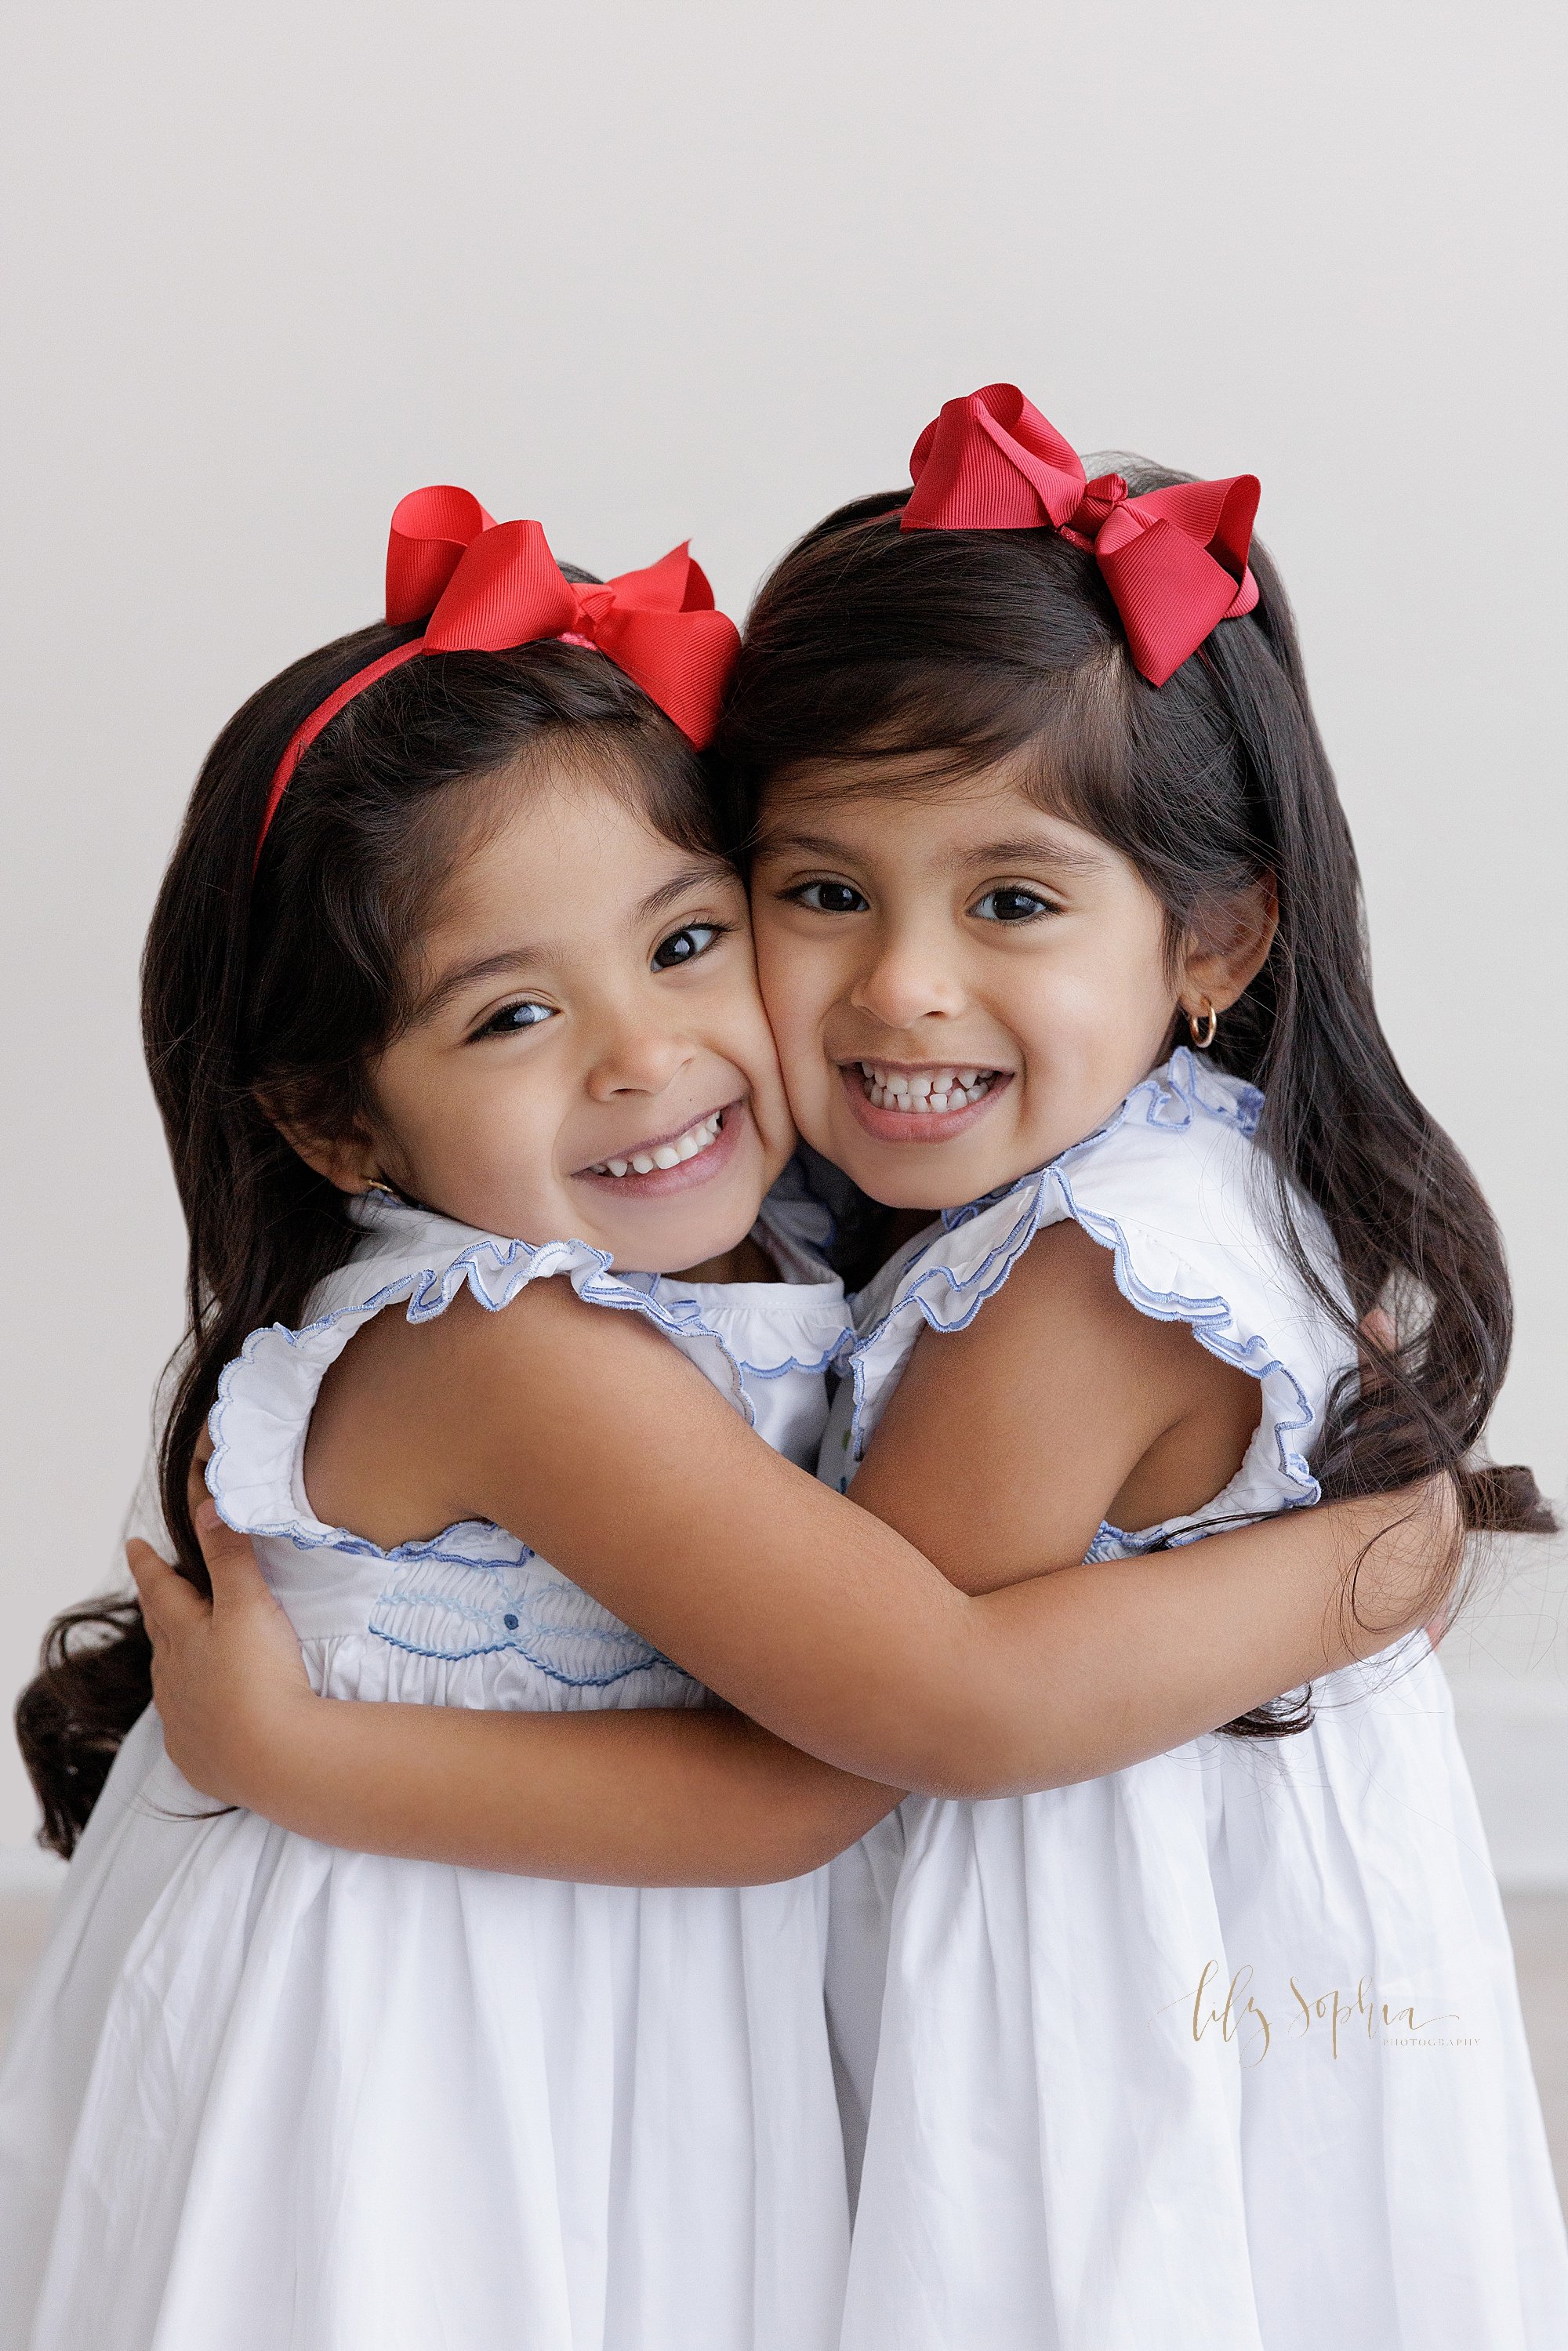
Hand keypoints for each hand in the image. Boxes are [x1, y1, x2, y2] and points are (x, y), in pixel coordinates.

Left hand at [127, 1498, 319, 1807]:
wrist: (271, 1758)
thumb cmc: (259, 1675)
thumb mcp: (248, 1604)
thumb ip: (229, 1555)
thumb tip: (203, 1506)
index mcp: (182, 1633)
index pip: (159, 1589)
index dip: (148, 1565)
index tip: (134, 1545)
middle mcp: (172, 1675)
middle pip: (160, 1632)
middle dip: (159, 1607)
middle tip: (157, 1589)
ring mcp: (182, 1718)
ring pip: (170, 1679)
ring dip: (174, 1659)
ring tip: (180, 1650)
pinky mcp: (197, 1755)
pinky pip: (185, 1726)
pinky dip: (190, 1710)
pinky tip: (199, 1715)